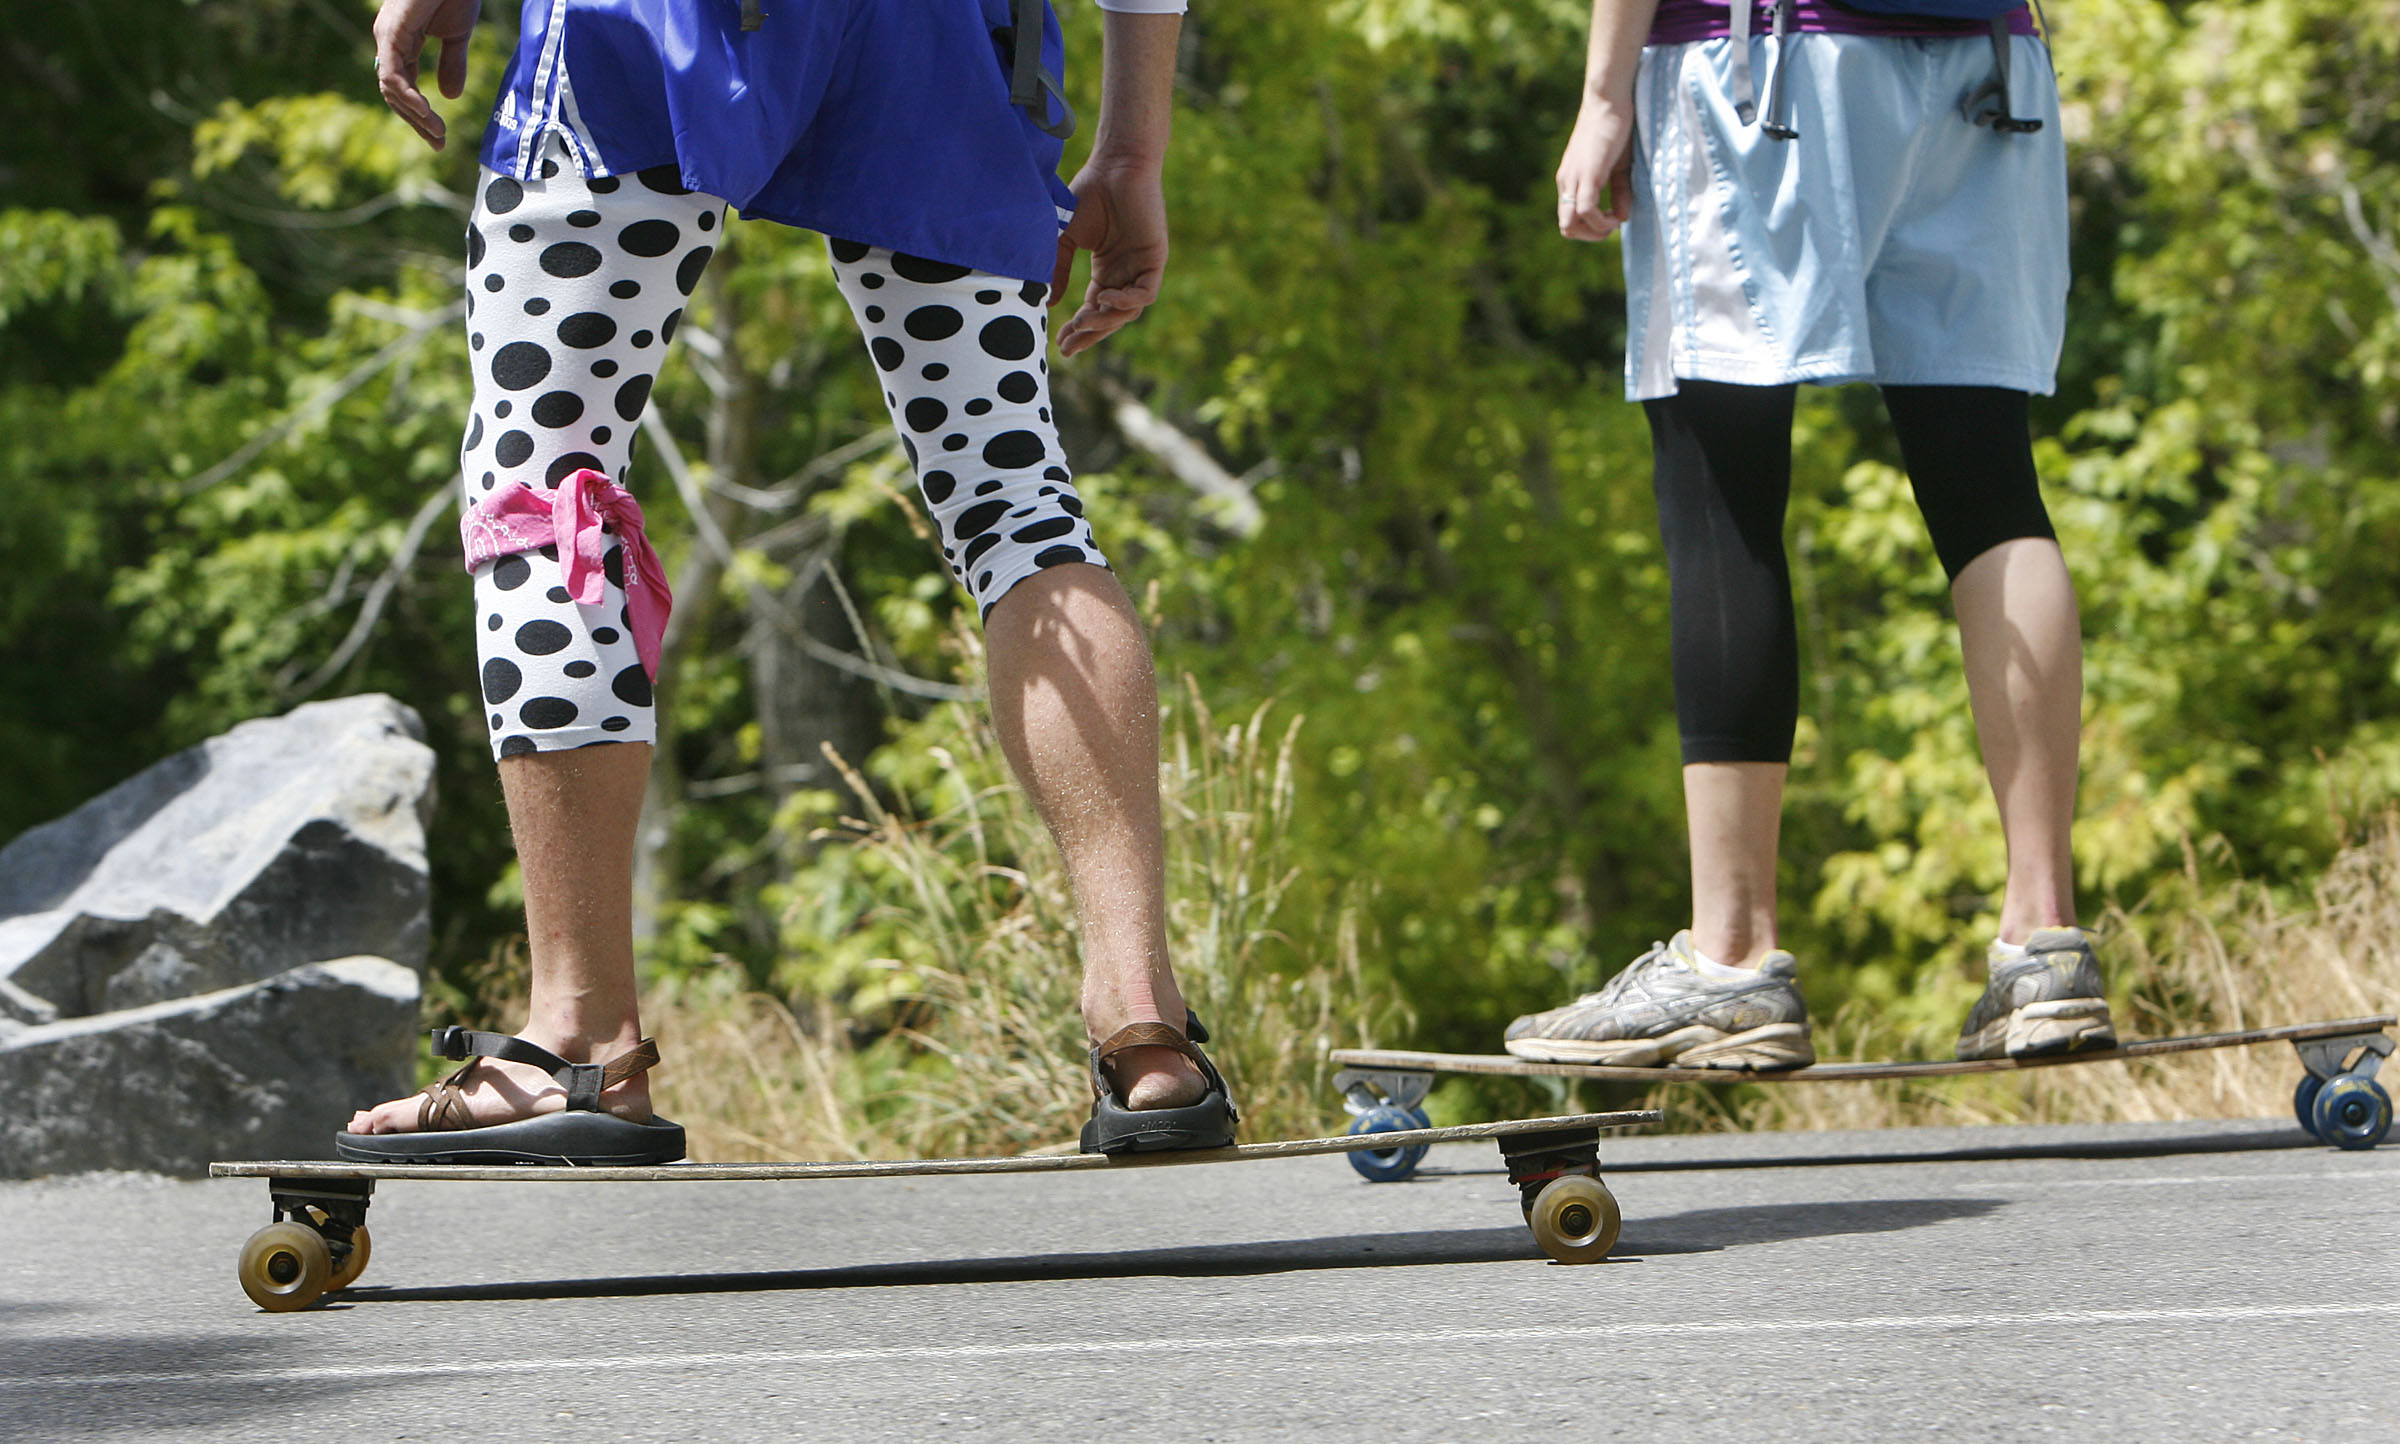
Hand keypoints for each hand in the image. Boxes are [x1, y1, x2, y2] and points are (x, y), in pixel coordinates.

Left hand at [374, 0, 482, 150]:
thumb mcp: (457, 36)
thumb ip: (452, 64)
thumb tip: (450, 97)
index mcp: (402, 44)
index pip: (404, 89)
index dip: (420, 115)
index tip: (439, 137)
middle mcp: (389, 41)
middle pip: (394, 94)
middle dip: (416, 122)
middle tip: (438, 142)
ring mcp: (387, 36)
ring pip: (391, 88)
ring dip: (414, 114)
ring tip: (437, 130)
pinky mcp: (391, 31)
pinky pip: (394, 73)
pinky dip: (408, 96)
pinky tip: (426, 111)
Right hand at [1050, 163, 1168, 356]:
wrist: (1114, 166)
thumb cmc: (1089, 195)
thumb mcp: (1065, 239)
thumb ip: (1057, 270)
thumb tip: (1048, 304)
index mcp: (1106, 271)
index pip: (1093, 309)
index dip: (1078, 328)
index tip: (1060, 343)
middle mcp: (1125, 273)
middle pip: (1110, 317)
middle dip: (1090, 334)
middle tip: (1070, 347)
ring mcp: (1141, 268)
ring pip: (1127, 311)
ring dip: (1105, 321)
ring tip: (1082, 323)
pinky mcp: (1155, 259)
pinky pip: (1145, 294)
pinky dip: (1126, 302)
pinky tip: (1104, 300)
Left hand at [1556, 93, 1636, 241]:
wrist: (1609, 100)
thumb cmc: (1616, 129)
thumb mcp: (1619, 167)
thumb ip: (1619, 193)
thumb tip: (1622, 217)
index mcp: (1570, 180)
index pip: (1568, 219)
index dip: (1590, 228)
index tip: (1612, 219)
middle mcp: (1566, 182)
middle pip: (1566, 228)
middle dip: (1591, 236)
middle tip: (1613, 225)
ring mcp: (1573, 179)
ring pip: (1570, 225)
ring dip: (1595, 232)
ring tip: (1615, 221)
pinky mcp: (1587, 174)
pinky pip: (1585, 210)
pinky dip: (1601, 221)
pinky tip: (1616, 216)